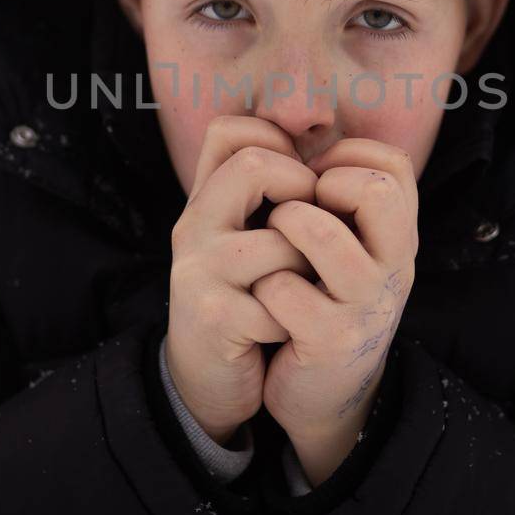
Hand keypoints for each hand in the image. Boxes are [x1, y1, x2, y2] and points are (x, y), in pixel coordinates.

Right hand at [164, 115, 320, 443]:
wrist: (205, 383)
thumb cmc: (243, 304)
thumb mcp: (245, 240)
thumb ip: (264, 196)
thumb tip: (321, 144)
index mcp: (205, 203)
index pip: (230, 131)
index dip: (278, 143)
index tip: (303, 183)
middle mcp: (193, 227)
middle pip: (253, 164)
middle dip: (304, 193)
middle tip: (312, 233)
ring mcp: (199, 270)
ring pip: (281, 239)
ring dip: (310, 267)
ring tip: (304, 289)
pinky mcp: (214, 316)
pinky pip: (283, 299)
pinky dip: (297, 317)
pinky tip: (286, 330)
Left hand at [250, 137, 417, 485]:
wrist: (324, 394)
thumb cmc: (325, 303)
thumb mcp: (348, 248)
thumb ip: (337, 197)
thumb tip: (297, 128)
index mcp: (398, 235)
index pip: (391, 164)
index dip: (344, 159)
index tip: (316, 185)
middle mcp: (396, 266)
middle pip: (376, 189)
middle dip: (320, 187)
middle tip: (295, 211)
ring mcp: (366, 305)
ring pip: (318, 232)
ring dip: (282, 226)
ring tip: (273, 245)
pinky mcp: (331, 341)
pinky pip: (282, 289)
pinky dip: (264, 286)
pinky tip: (265, 299)